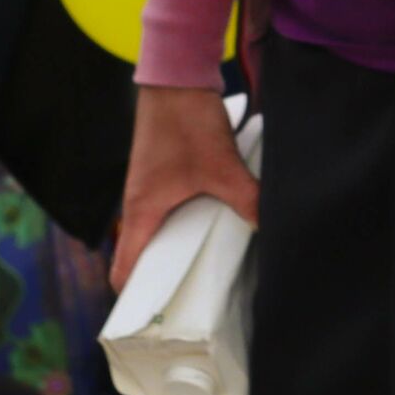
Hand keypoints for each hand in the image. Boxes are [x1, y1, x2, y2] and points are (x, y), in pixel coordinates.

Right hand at [110, 84, 259, 285]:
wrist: (176, 76)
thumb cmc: (184, 121)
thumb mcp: (221, 165)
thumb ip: (245, 198)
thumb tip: (270, 227)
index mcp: (140, 211)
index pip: (124, 268)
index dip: (134, 297)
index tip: (155, 318)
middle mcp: (138, 204)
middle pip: (142, 255)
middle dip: (162, 279)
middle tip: (192, 300)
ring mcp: (149, 189)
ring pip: (156, 231)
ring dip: (175, 249)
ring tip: (205, 270)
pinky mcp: (161, 174)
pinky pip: (167, 211)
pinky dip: (182, 224)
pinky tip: (212, 226)